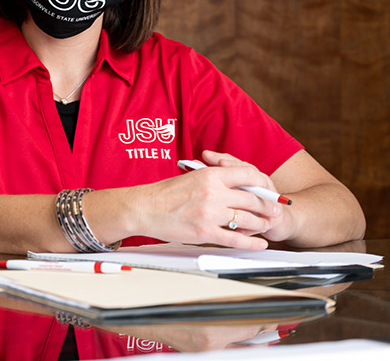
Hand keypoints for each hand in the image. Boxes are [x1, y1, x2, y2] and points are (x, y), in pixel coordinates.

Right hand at [127, 150, 283, 248]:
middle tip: (275, 211)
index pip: (249, 175)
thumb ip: (215, 178)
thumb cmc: (164, 193)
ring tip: (266, 226)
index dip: (264, 184)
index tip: (270, 191)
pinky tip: (259, 243)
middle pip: (253, 200)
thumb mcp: (192, 176)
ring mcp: (210, 213)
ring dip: (261, 224)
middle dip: (268, 207)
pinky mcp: (205, 232)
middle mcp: (213, 193)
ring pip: (248, 220)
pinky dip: (252, 243)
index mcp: (210, 175)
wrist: (143, 208)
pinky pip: (236, 239)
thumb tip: (238, 185)